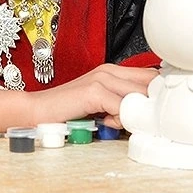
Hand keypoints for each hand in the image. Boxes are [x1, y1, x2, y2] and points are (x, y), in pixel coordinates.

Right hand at [31, 64, 157, 127]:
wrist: (37, 111)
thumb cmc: (67, 111)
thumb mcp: (101, 104)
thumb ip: (121, 103)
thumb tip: (144, 114)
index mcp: (113, 70)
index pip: (149, 76)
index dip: (155, 94)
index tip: (151, 111)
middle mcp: (109, 70)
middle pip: (149, 84)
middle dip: (149, 105)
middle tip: (138, 119)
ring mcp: (102, 79)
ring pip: (138, 96)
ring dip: (133, 114)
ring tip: (116, 121)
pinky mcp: (94, 91)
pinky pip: (122, 108)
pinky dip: (119, 120)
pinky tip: (105, 122)